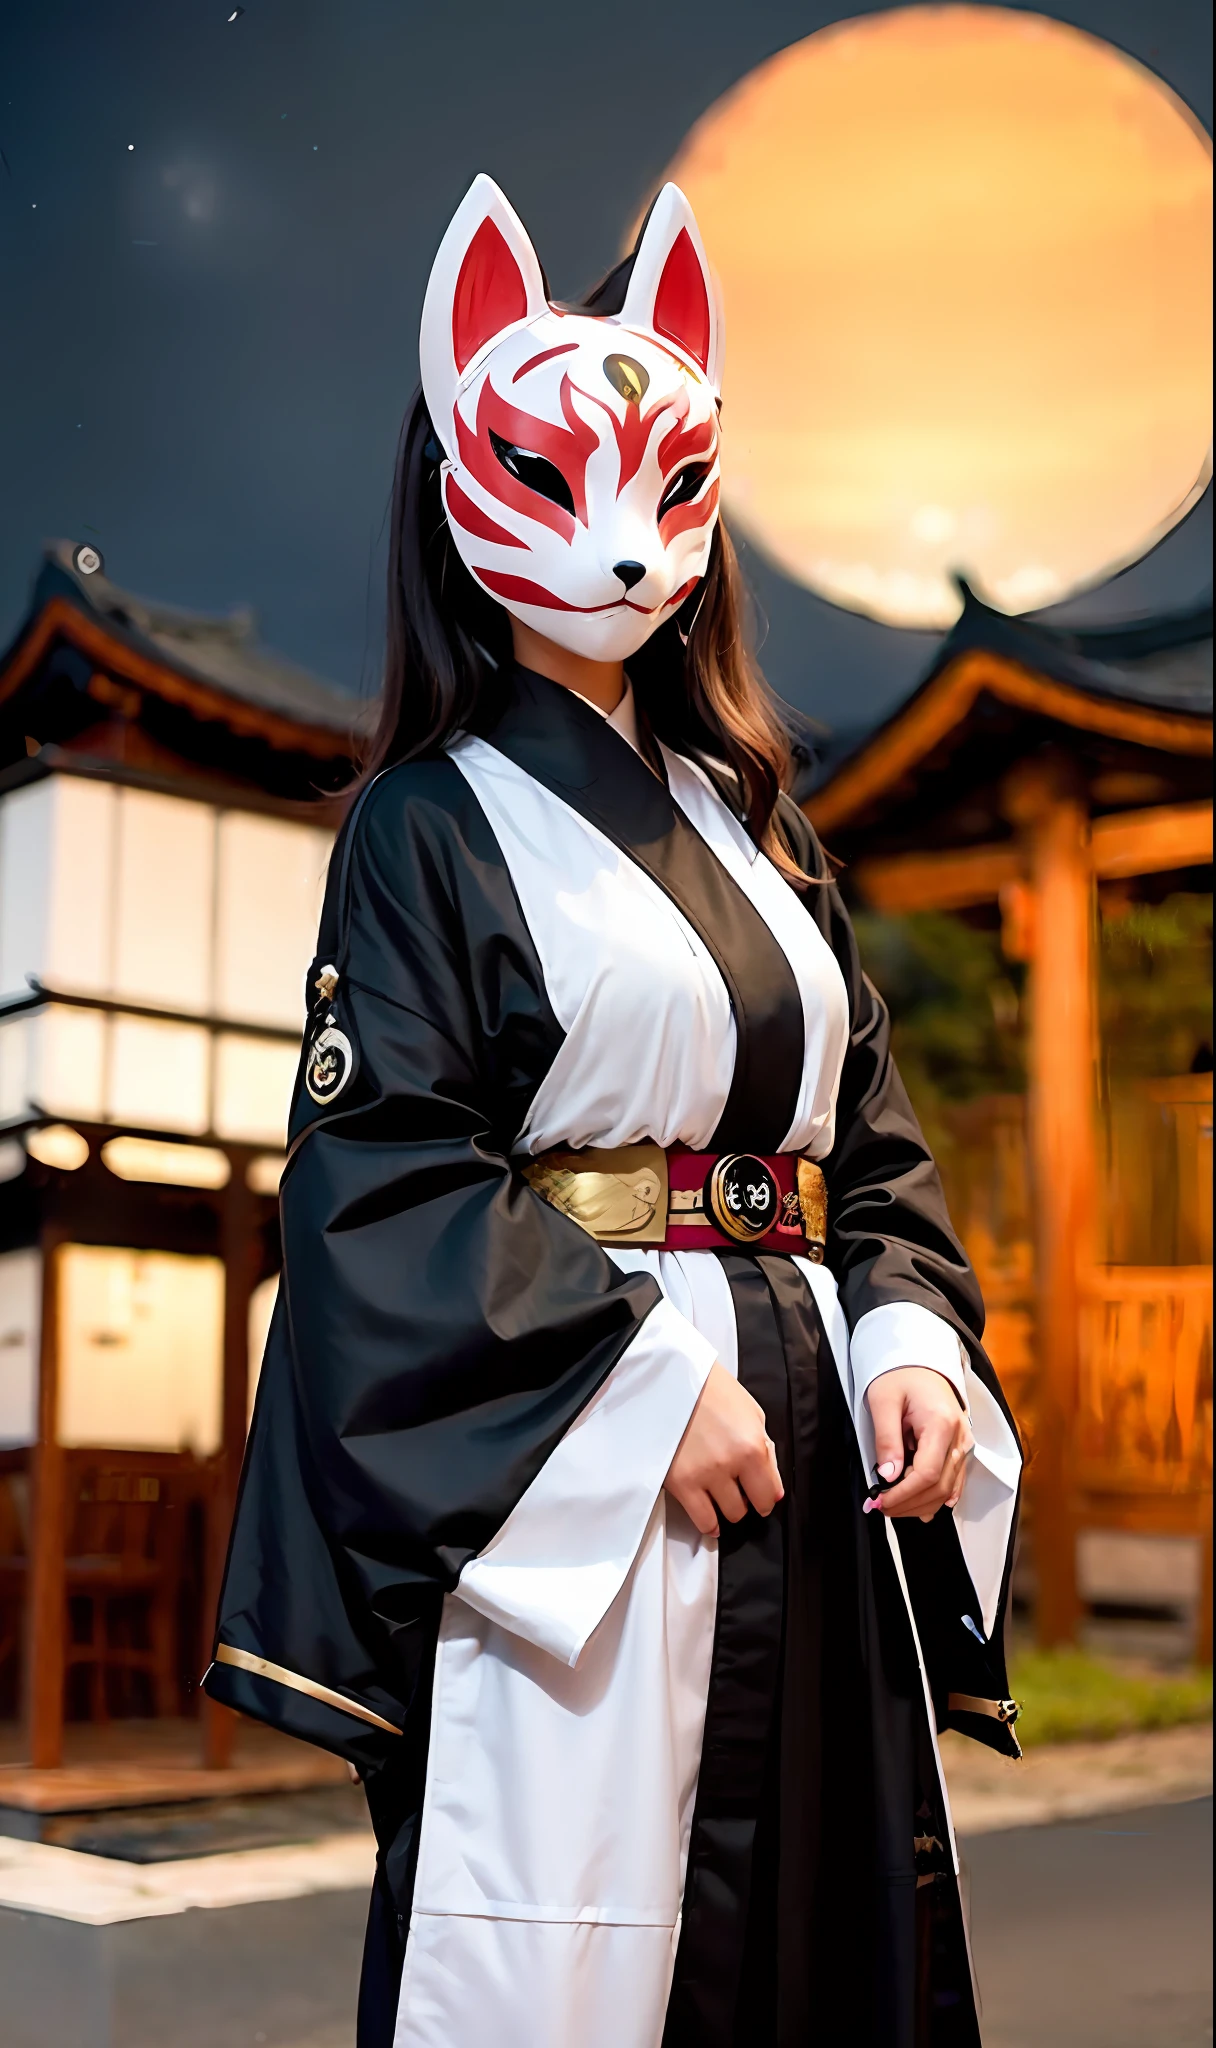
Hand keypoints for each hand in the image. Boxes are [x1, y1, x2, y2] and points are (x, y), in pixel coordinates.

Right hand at [665, 1362, 783, 1536]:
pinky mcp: (680, 1482)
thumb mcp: (751, 1411)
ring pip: (726, 1515)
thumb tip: (772, 1482)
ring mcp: (703, 1475)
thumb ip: (764, 1448)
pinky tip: (709, 1518)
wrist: (669, 1378)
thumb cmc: (709, 1388)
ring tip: (720, 1495)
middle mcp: (730, 1464)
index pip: (770, 1493)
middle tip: (739, 1491)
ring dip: (726, 1508)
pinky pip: (701, 1520)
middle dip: (746, 1501)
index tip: (762, 1496)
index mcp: (752, 1445)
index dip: (767, 1496)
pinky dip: (708, 1524)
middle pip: (747, 1507)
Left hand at [864, 1366, 972, 1522]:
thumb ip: (886, 1439)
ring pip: (947, 1489)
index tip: (880, 1501)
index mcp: (941, 1423)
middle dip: (909, 1504)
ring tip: (893, 1507)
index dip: (903, 1494)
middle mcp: (959, 1437)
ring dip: (920, 1505)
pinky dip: (937, 1498)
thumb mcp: (883, 1401)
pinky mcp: (961, 1448)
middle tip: (880, 1507)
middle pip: (939, 1487)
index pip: (927, 1474)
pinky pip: (954, 1481)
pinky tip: (922, 1509)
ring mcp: (963, 1444)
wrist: (921, 1362)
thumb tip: (888, 1476)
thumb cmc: (900, 1375)